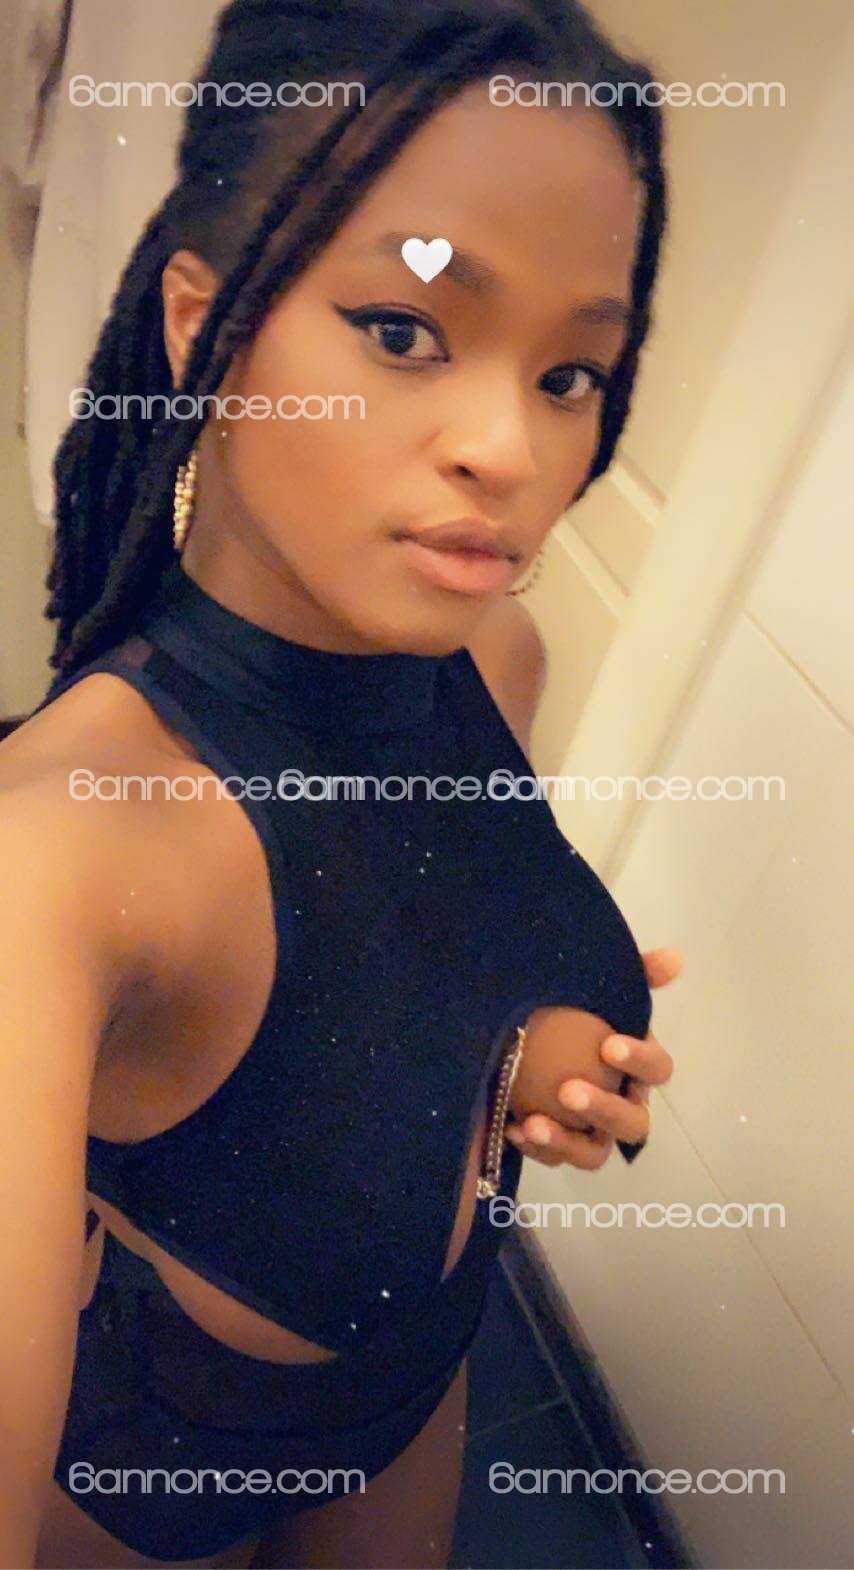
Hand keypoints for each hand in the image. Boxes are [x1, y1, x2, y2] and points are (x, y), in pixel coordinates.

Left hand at [505, 947, 679, 1168]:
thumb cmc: (574, 1013)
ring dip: (566, 1142)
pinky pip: (554, 1158)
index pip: (657, 1069)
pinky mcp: (560, 1148)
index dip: (640, 1061)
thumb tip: (674, 957)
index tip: (609, 1045)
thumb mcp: (598, 988)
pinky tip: (512, 1128)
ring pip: (594, 1154)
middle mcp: (624, 1105)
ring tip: (533, 1124)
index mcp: (638, 1067)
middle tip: (568, 1090)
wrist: (522, 1035)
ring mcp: (592, 1134)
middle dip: (603, 1109)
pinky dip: (536, 1147)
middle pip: (633, 1123)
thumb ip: (634, 974)